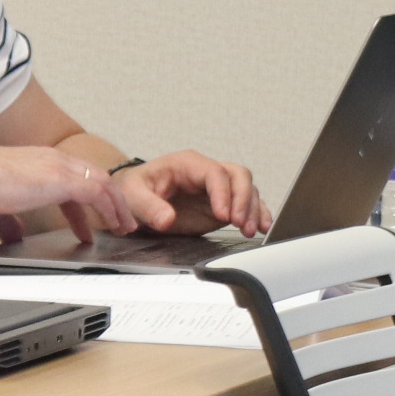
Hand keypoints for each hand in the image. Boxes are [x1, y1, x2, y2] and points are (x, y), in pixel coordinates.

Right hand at [0, 145, 130, 245]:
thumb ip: (8, 223)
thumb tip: (13, 236)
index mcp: (38, 162)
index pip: (72, 180)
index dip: (84, 205)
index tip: (88, 224)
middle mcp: (53, 160)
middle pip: (94, 177)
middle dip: (110, 201)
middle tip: (120, 222)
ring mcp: (59, 166)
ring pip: (103, 182)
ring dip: (116, 205)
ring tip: (124, 226)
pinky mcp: (62, 178)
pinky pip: (98, 193)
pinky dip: (110, 208)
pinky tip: (114, 224)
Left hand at [113, 150, 268, 236]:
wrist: (134, 196)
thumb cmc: (134, 189)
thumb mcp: (133, 195)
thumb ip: (149, 206)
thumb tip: (167, 219)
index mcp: (187, 164)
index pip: (215, 173)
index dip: (223, 194)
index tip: (223, 216)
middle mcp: (206, 172)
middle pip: (238, 175)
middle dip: (243, 200)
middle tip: (239, 224)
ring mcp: (216, 188)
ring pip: (247, 188)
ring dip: (252, 209)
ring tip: (249, 231)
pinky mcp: (221, 203)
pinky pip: (246, 202)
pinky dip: (257, 213)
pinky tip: (261, 226)